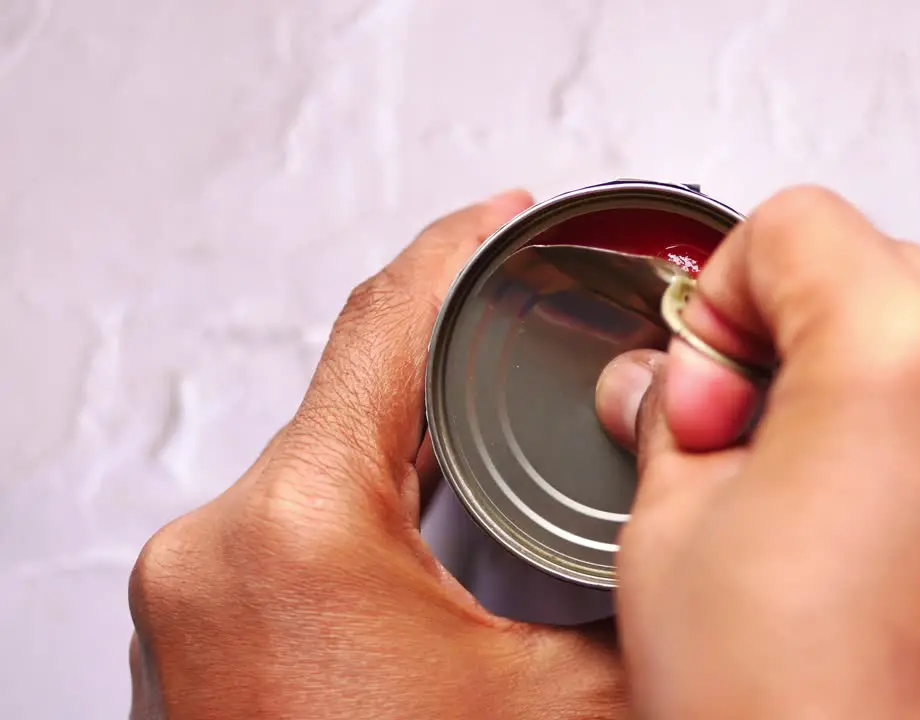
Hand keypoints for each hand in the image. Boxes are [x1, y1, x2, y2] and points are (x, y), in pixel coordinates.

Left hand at [128, 191, 625, 719]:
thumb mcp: (561, 704)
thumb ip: (636, 603)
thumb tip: (690, 541)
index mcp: (299, 531)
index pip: (385, 325)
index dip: (456, 247)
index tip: (502, 211)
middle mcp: (213, 550)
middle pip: (351, 396)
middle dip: (450, 365)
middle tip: (530, 345)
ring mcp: (185, 592)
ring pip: (314, 463)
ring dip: (402, 450)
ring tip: (483, 456)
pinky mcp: (186, 631)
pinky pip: (276, 525)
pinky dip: (354, 513)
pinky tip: (412, 538)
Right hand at [596, 187, 919, 718]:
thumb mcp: (672, 537)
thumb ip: (670, 416)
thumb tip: (669, 379)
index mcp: (913, 359)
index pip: (797, 224)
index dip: (715, 296)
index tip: (701, 382)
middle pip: (878, 265)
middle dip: (789, 335)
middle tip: (739, 440)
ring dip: (860, 377)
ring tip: (805, 494)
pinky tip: (867, 518)